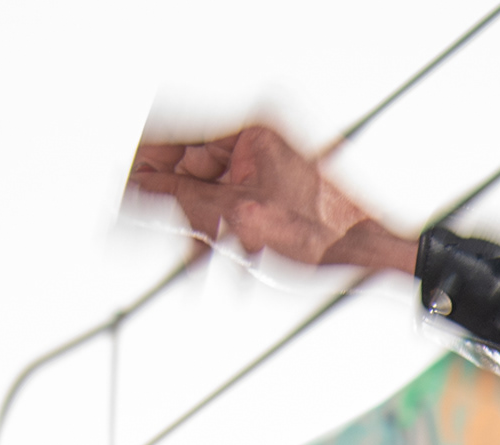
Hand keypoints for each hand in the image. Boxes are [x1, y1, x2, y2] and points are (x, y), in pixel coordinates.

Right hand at [130, 127, 415, 275]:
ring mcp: (267, 165)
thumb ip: (182, 197)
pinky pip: (230, 207)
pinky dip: (220, 233)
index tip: (127, 197)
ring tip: (197, 259)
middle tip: (164, 238)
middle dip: (176, 207)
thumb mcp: (241, 216)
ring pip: (208, 193)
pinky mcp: (274, 190)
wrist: (372, 254)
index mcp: (251, 129)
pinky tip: (218, 258)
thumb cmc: (327, 235)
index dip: (145, 169)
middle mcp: (258, 140)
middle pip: (190, 168)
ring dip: (198, 228)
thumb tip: (135, 186)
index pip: (175, 137)